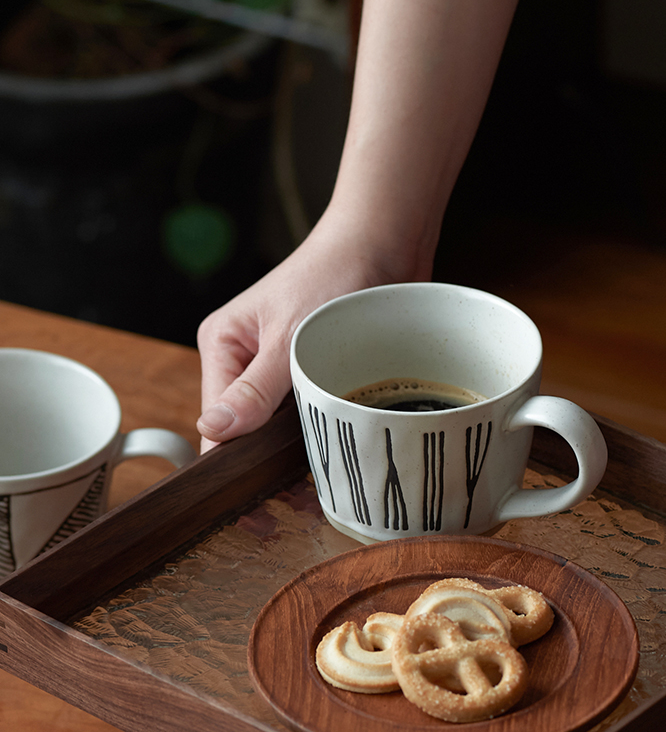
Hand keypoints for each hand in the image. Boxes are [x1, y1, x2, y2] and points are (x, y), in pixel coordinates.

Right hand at [196, 0, 520, 450]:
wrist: (384, 245)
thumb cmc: (334, 274)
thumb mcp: (290, 336)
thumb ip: (255, 389)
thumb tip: (214, 429)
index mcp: (223, 345)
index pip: (216, 419)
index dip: (238, 455)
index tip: (265, 486)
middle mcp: (246, 358)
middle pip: (247, 426)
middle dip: (272, 451)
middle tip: (305, 478)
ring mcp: (280, 366)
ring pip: (280, 423)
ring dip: (303, 437)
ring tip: (330, 451)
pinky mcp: (312, 369)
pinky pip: (310, 410)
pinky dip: (323, 423)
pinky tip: (343, 436)